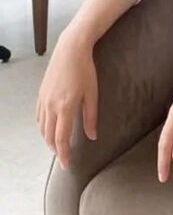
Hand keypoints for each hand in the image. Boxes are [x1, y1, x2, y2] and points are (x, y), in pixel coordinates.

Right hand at [36, 31, 97, 167]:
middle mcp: (51, 106)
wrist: (71, 49)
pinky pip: (39, 117)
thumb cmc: (85, 70)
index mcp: (65, 107)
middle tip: (64, 159)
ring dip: (49, 140)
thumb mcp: (92, 94)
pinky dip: (43, 127)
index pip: (61, 138)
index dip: (64, 154)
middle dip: (56, 150)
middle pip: (49, 136)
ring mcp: (44, 100)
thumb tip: (92, 136)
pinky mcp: (41, 94)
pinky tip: (50, 129)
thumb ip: (91, 117)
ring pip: (42, 128)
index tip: (67, 165)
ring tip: (58, 146)